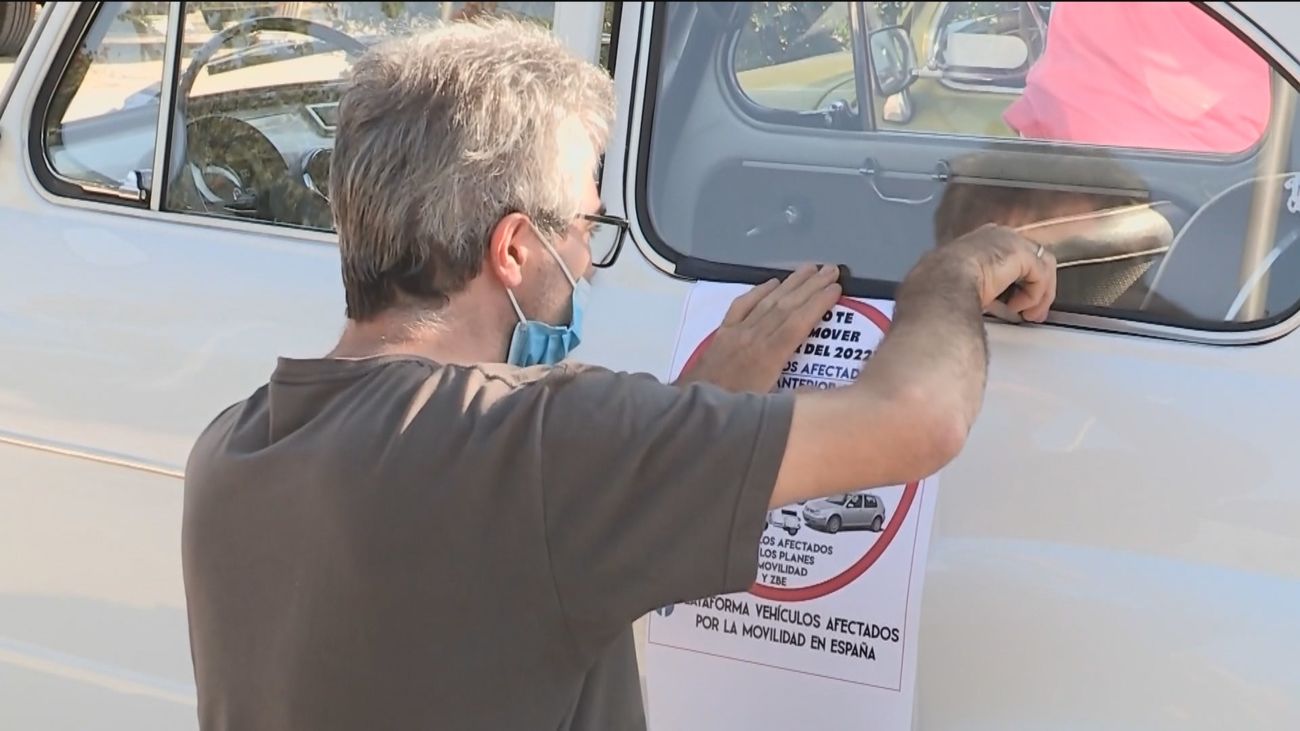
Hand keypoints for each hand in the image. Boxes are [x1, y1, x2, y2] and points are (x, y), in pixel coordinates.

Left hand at [676, 264, 842, 392]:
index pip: (798, 323)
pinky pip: (741, 306)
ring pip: (768, 301)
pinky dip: (758, 291)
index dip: (818, 304)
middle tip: (831, 269)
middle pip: (787, 306)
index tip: (836, 288)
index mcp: (769, 358)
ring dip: (791, 283)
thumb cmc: (734, 412)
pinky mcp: (723, 333)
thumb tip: (822, 390)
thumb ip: (793, 396)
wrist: (692, 408)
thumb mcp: (769, 408)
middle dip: (811, 286)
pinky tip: (772, 282)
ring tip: (810, 268)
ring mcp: (737, 332)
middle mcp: (754, 338)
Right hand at [941, 223, 1057, 322]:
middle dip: (1034, 288)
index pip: (1007, 259)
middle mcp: (995, 235)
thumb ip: (977, 289)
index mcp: (976, 241)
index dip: (1015, 282)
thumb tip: (982, 306)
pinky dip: (1034, 295)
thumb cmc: (938, 289)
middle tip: (1032, 313)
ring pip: (1040, 267)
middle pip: (1029, 260)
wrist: (940, 286)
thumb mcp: (958, 286)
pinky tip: (1020, 308)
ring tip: (1030, 314)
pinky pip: (1040, 275)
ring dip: (1038, 294)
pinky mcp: (1020, 252)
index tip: (1015, 304)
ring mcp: (1009, 240)